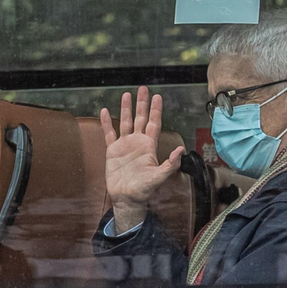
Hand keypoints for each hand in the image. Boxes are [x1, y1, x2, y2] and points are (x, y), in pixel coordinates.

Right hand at [100, 88, 182, 231]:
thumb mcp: (159, 177)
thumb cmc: (144, 190)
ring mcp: (125, 145)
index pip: (153, 123)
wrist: (127, 198)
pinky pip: (109, 134)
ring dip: (126, 109)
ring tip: (126, 95)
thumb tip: (181, 150)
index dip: (155, 110)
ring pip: (125, 122)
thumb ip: (170, 164)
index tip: (157, 97)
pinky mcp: (112, 151)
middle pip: (140, 118)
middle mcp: (138, 142)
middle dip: (142, 104)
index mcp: (149, 146)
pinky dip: (107, 123)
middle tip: (143, 89)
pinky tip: (105, 111)